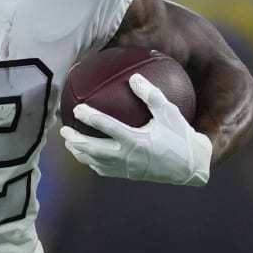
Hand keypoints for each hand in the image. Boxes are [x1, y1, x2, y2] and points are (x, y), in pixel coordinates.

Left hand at [59, 73, 211, 185]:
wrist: (189, 167)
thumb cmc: (180, 136)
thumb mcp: (169, 113)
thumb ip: (151, 95)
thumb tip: (133, 77)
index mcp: (136, 140)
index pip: (107, 127)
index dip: (90, 117)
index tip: (77, 108)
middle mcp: (127, 157)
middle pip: (93, 149)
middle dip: (75, 140)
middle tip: (63, 129)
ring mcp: (125, 168)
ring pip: (95, 162)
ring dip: (79, 153)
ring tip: (68, 143)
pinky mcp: (127, 175)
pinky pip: (104, 170)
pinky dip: (91, 162)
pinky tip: (86, 155)